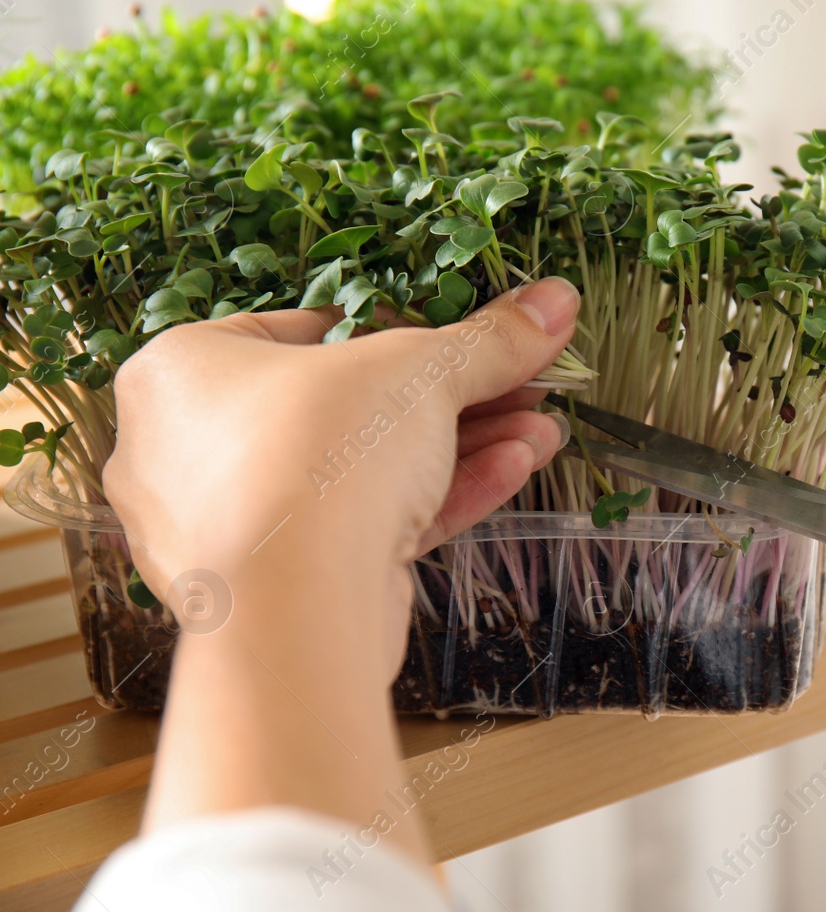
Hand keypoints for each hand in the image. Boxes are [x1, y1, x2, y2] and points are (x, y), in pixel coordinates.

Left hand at [103, 278, 578, 860]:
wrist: (294, 610)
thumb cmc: (320, 455)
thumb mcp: (421, 372)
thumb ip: (489, 339)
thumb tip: (556, 301)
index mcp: (182, 368)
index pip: (309, 330)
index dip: (405, 331)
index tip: (470, 340)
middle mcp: (186, 447)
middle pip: (349, 406)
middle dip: (455, 400)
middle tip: (524, 386)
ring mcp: (230, 525)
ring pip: (364, 473)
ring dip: (463, 449)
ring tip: (540, 431)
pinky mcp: (276, 588)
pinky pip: (361, 526)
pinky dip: (436, 498)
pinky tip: (514, 469)